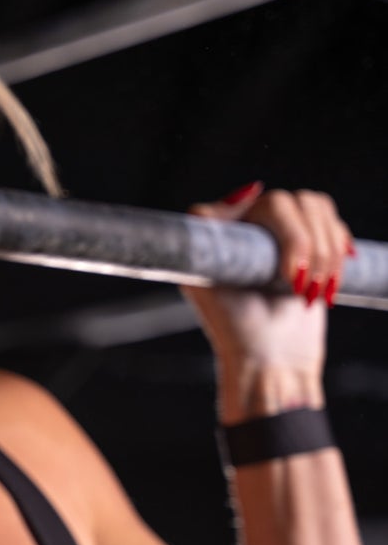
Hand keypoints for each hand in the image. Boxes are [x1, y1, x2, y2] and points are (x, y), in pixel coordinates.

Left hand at [182, 181, 354, 372]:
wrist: (269, 358)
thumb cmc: (233, 325)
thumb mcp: (206, 278)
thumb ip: (211, 229)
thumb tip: (253, 186)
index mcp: (222, 227)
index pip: (265, 202)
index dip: (287, 235)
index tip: (288, 274)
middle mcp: (250, 224)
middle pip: (295, 202)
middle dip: (305, 247)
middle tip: (299, 288)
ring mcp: (281, 233)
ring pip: (318, 209)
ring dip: (325, 253)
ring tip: (312, 292)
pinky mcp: (310, 246)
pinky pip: (334, 226)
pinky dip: (338, 252)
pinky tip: (331, 281)